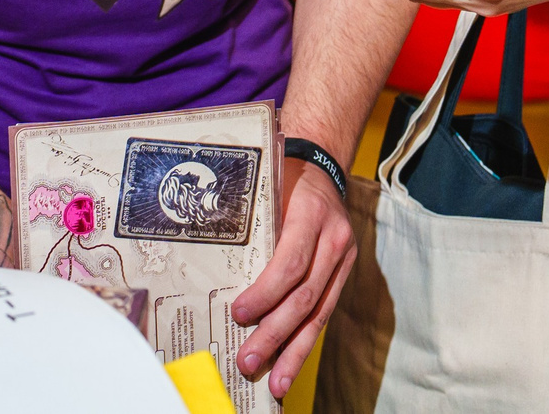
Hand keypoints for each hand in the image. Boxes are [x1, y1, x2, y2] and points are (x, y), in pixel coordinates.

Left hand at [230, 158, 354, 397]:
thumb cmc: (285, 177)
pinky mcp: (342, 275)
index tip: (238, 314)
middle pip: (305, 296)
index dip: (265, 293)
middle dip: (275, 334)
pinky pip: (324, 313)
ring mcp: (343, 260)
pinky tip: (289, 366)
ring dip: (294, 352)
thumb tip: (205, 260)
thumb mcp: (268, 187)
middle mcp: (334, 240)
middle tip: (248, 361)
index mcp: (312, 214)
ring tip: (275, 383)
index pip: (291, 263)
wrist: (323, 166)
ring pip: (319, 313)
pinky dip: (305, 342)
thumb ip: (249, 222)